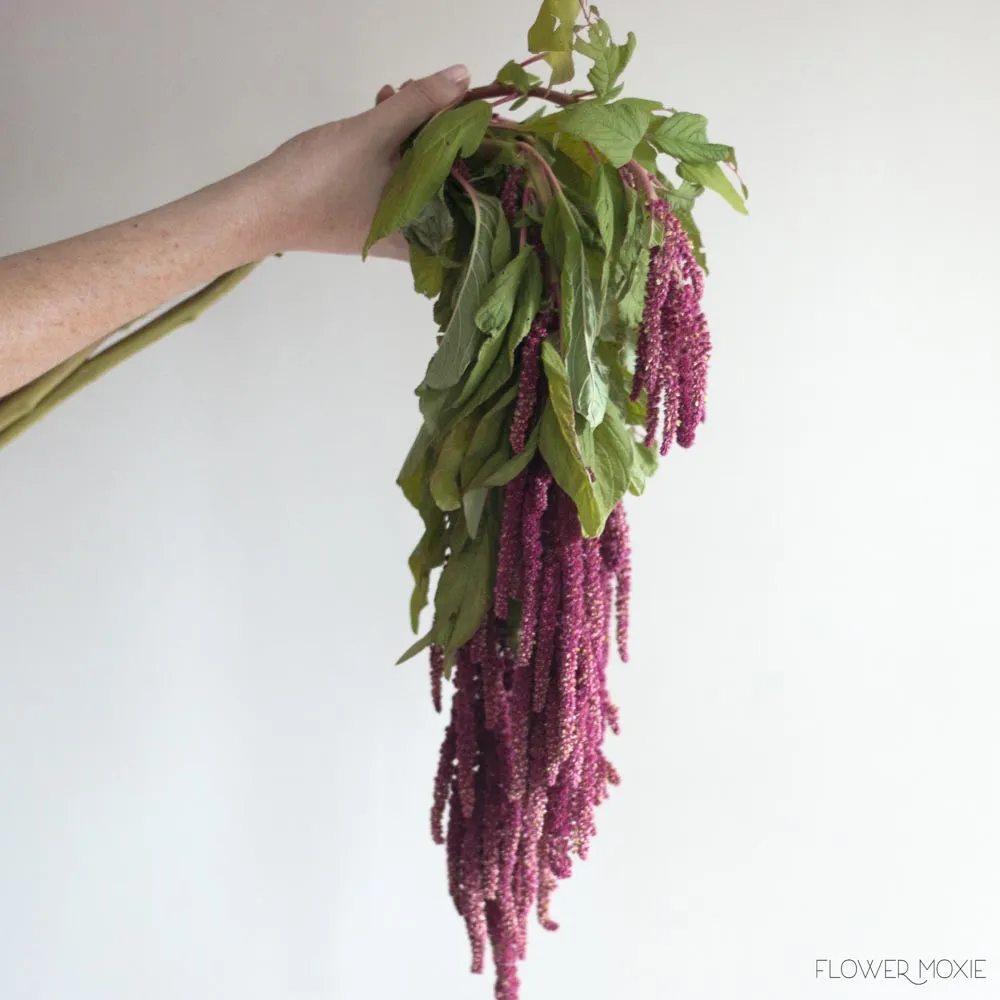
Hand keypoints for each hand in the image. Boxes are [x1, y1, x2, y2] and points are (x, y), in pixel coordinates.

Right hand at [250, 65, 470, 259]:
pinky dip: (394, 147)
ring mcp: (390, 228)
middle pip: (448, 179)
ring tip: (398, 94)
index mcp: (426, 231)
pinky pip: (396, 179)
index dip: (475, 144)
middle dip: (441, 131)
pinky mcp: (369, 216)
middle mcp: (414, 237)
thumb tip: (462, 78)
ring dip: (414, 132)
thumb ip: (421, 104)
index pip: (473, 188)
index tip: (468, 108)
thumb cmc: (318, 181)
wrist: (258, 209)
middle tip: (428, 93)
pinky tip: (382, 111)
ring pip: (420, 175)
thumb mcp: (374, 133)